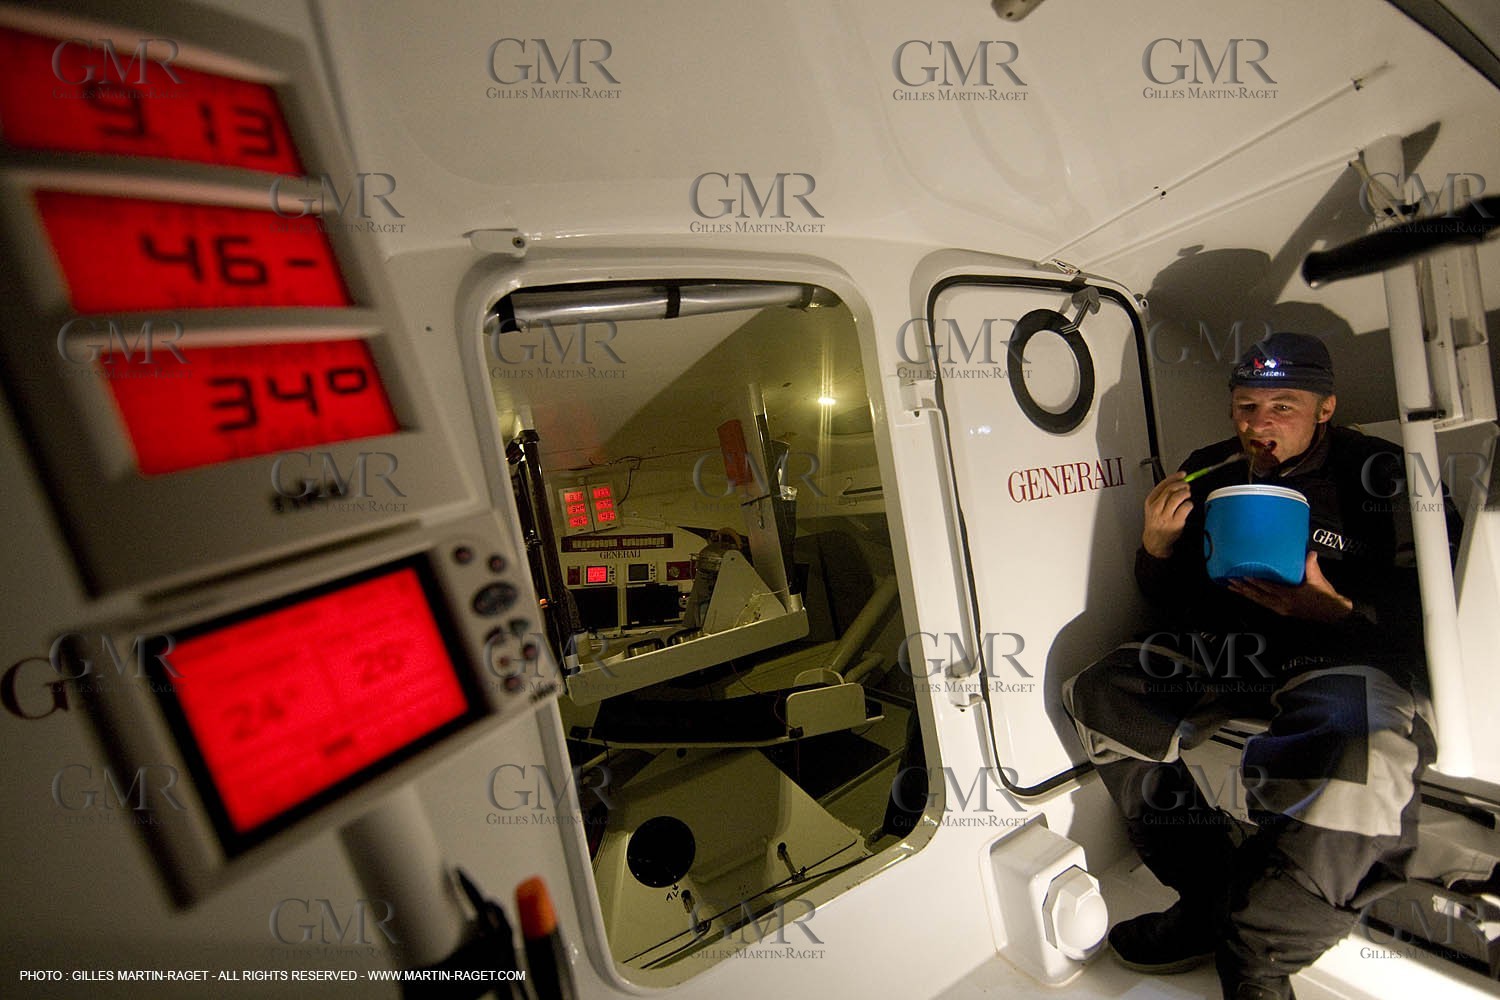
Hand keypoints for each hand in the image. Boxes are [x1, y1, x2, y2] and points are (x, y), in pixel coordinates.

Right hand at [1142, 471, 1192, 557]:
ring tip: (1187, 495)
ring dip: (1186, 493)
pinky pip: (1185, 507)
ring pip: (1178, 497)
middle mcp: (1157, 508)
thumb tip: (1178, 481)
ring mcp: (1166, 515)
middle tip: (1187, 486)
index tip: (1183, 475)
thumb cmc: (1156, 522)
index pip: (1163, 484)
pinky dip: (1189, 504)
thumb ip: (1163, 495)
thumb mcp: (1154, 507)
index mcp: (1150, 501)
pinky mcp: (1175, 522)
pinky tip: (1188, 505)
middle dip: (1182, 485)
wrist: (1155, 540)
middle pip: (1170, 489)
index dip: (1175, 477)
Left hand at [1227, 552, 1354, 622]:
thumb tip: (1309, 552)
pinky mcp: (1281, 610)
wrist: (1333, 613)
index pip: (1269, 588)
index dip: (1256, 582)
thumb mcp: (1319, 580)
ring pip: (1259, 601)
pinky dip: (1253, 598)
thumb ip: (1311, 565)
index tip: (1243, 575)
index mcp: (1290, 596)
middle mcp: (1282, 604)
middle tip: (1229, 581)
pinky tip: (1245, 594)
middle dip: (1244, 589)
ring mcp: (1280, 609)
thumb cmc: (1325, 595)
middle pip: (1258, 596)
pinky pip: (1263, 604)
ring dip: (1245, 594)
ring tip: (1232, 588)